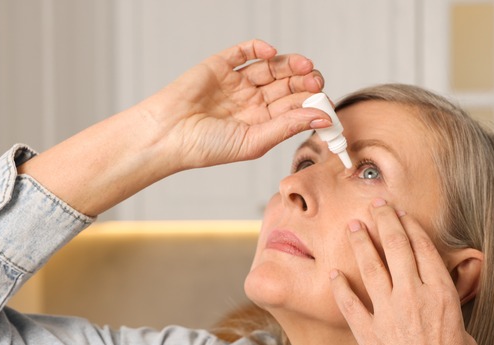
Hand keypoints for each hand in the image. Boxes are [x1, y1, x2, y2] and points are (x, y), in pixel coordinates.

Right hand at [144, 39, 328, 169]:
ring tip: (305, 66)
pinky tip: (272, 54)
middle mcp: (252, 101)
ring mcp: (237, 82)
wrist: (167, 136)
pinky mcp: (220, 66)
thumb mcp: (254, 141)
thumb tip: (323, 118)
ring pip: (271, 68)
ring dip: (290, 64)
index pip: (294, 108)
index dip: (311, 104)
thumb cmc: (205, 147)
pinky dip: (259, 48)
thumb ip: (288, 126)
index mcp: (261, 123)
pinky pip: (244, 52)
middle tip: (317, 81)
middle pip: (287, 86)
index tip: (326, 104)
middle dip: (304, 82)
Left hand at [330, 199, 480, 344]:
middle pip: (397, 247)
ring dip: (360, 242)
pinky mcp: (368, 334)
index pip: (424, 249)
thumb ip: (448, 314)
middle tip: (376, 205)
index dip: (411, 227)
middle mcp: (415, 297)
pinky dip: (340, 286)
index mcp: (443, 296)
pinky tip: (333, 273)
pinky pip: (349, 303)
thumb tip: (439, 307)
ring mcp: (388, 314)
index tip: (403, 214)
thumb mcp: (464, 338)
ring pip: (371, 266)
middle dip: (385, 220)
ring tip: (352, 226)